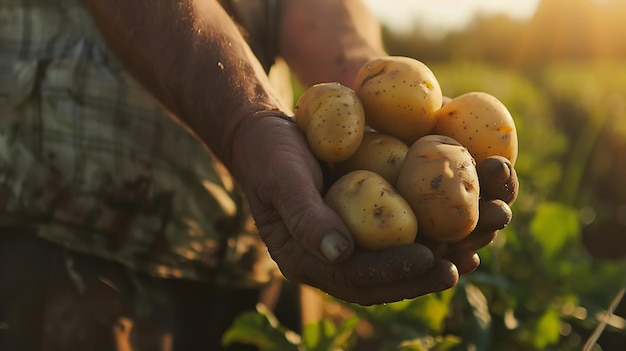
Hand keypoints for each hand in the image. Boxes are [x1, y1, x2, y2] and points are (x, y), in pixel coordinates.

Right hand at [231, 112, 458, 304]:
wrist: (268, 134)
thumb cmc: (268, 154)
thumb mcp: (281, 179)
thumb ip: (305, 217)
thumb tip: (339, 253)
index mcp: (309, 260)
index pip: (356, 278)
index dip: (394, 271)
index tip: (430, 258)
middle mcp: (337, 257)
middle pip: (389, 276)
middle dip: (431, 269)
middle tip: (468, 260)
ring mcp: (356, 239)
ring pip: (405, 255)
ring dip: (446, 249)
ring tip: (481, 240)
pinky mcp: (371, 217)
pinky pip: (408, 229)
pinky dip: (439, 226)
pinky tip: (469, 220)